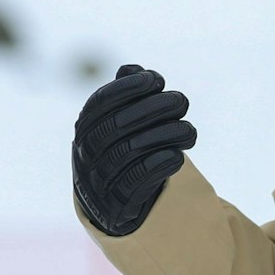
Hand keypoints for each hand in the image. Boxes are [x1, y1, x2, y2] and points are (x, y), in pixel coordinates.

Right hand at [72, 64, 195, 236]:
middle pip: (116, 125)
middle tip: (182, 101)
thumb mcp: (119, 121)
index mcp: (84, 127)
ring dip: (164, 136)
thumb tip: (131, 70)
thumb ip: (126, 95)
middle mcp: (85, 152)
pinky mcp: (116, 204)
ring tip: (190, 130)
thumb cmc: (121, 151)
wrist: (112, 203)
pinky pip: (136, 182)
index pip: (101, 102)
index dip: (128, 87)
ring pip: (128, 152)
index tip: (157, 79)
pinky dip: (160, 166)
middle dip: (153, 108)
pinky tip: (179, 155)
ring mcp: (97, 180)